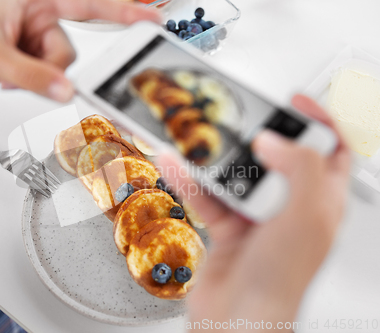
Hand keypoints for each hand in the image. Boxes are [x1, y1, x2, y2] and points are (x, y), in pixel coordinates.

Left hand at [0, 0, 160, 100]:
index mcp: (32, 1)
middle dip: (50, 67)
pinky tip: (14, 79)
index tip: (149, 17)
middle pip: (70, 48)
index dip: (121, 10)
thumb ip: (33, 74)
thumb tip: (66, 89)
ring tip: (11, 75)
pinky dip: (37, 83)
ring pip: (62, 68)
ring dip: (41, 78)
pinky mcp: (35, 60)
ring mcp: (37, 40)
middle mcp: (38, 18)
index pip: (85, 4)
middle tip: (26, 73)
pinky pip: (53, 77)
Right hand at [156, 95, 350, 330]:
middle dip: (254, 138)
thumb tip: (273, 140)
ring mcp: (257, 217)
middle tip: (236, 123)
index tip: (293, 101)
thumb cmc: (281, 280)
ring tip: (197, 143)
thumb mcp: (305, 215)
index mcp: (322, 202)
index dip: (317, 121)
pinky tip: (177, 167)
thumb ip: (299, 166)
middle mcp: (291, 207)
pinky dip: (190, 181)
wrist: (238, 319)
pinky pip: (208, 196)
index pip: (330, 151)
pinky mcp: (227, 227)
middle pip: (276, 157)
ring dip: (213, 160)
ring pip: (236, 175)